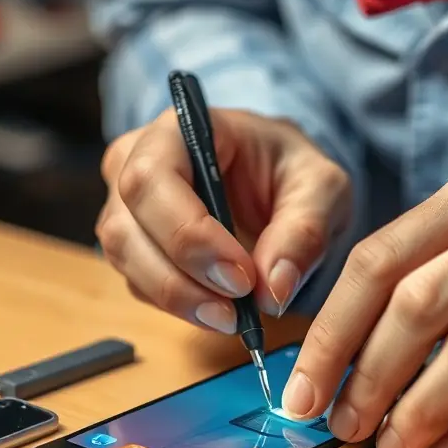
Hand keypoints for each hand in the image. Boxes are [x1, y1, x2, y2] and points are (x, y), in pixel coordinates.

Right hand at [97, 109, 350, 331]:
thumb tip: (273, 291)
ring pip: (126, 261)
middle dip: (182, 278)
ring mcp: (125, 207)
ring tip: (233, 318)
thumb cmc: (291, 171)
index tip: (241, 277)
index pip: (153, 177)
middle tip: (238, 311)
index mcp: (177, 129)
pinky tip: (221, 312)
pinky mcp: (132, 247)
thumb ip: (304, 232)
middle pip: (126, 227)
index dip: (189, 233)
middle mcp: (133, 162)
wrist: (276, 184)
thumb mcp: (322, 189)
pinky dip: (179, 307)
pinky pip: (140, 284)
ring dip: (179, 300)